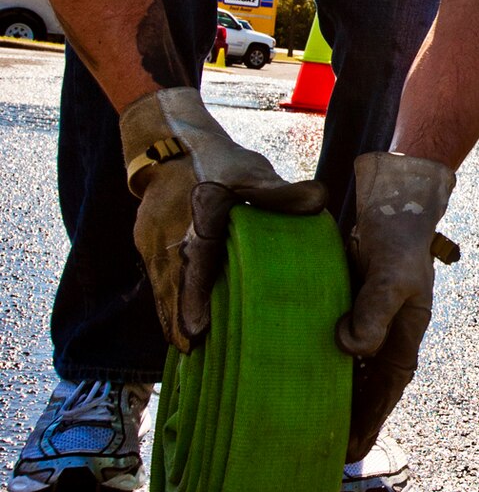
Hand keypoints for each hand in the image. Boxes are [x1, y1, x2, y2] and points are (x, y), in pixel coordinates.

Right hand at [119, 87, 325, 350]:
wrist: (165, 139)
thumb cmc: (214, 158)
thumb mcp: (249, 170)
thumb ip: (280, 192)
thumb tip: (320, 200)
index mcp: (195, 218)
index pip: (191, 266)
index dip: (191, 300)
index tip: (196, 332)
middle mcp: (167, 235)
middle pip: (171, 288)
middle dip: (181, 322)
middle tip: (197, 353)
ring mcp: (151, 241)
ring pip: (161, 287)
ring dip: (174, 314)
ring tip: (192, 347)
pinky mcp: (145, 244)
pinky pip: (157, 279)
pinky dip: (169, 300)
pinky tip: (183, 321)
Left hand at [340, 152, 456, 460]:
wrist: (392, 205)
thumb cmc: (398, 240)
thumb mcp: (390, 275)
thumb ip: (373, 310)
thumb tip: (350, 348)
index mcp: (406, 334)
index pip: (387, 388)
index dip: (372, 419)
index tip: (353, 448)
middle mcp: (389, 334)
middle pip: (372, 388)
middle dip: (356, 420)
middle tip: (331, 453)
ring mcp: (370, 322)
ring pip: (356, 371)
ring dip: (341, 397)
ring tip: (315, 428)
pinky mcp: (351, 309)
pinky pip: (340, 348)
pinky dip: (328, 367)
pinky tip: (305, 380)